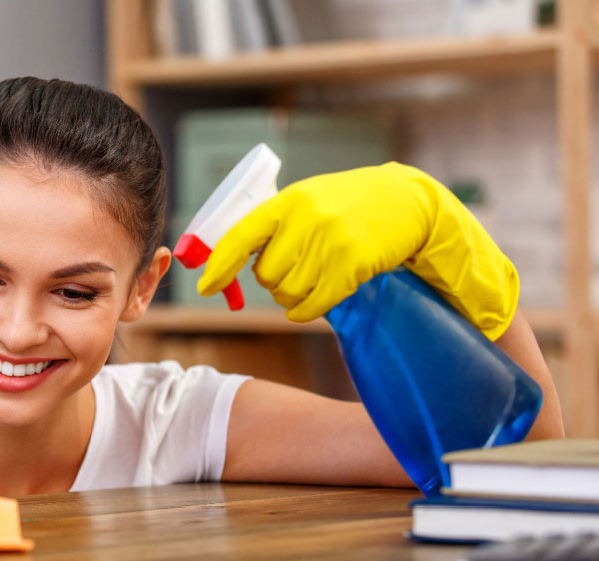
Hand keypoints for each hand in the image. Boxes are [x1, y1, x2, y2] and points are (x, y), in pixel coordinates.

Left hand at [197, 162, 518, 339]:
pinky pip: (312, 306)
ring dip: (291, 297)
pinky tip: (315, 299)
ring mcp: (330, 244)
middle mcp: (306, 221)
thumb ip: (272, 226)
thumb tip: (229, 260)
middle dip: (271, 283)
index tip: (204, 286)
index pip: (241, 237)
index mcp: (288, 202)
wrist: (405, 202)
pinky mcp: (351, 266)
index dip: (219, 266)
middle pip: (266, 275)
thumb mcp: (306, 202)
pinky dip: (306, 310)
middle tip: (290, 271)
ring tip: (310, 278)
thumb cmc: (346, 205)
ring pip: (287, 293)